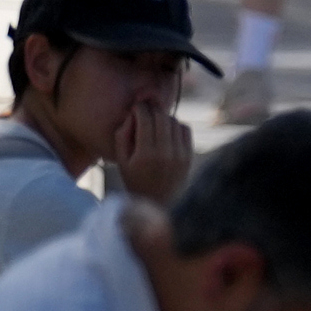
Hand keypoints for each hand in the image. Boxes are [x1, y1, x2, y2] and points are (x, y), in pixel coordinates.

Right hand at [109, 84, 197, 205]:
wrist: (157, 202)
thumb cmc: (134, 178)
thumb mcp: (121, 159)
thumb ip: (123, 135)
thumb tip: (133, 113)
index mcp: (145, 154)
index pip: (145, 118)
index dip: (140, 108)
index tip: (136, 107)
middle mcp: (165, 153)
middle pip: (161, 116)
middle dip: (152, 108)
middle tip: (146, 108)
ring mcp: (180, 154)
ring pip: (174, 121)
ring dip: (163, 117)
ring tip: (155, 123)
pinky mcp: (189, 156)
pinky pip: (185, 129)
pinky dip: (176, 125)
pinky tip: (167, 131)